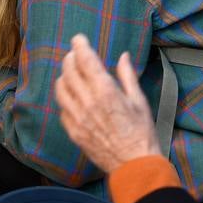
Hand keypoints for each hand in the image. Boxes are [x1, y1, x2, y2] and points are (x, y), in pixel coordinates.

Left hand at [54, 34, 160, 172]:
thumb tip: (123, 57)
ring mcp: (77, 117)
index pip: (86, 60)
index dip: (80, 46)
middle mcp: (87, 102)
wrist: (133, 164)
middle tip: (75, 54)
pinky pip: (62, 108)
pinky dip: (65, 98)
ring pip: (61, 89)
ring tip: (70, 73)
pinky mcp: (73, 131)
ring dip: (64, 77)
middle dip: (70, 58)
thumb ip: (127, 76)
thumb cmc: (142, 132)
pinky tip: (72, 96)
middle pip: (69, 71)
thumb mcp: (139, 101)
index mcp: (106, 91)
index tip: (78, 39)